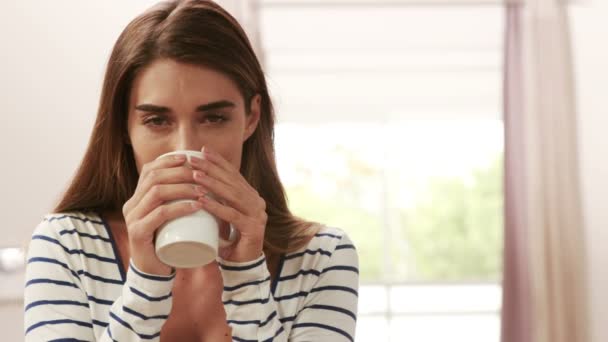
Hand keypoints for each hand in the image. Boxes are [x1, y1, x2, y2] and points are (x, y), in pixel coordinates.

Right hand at [122, 154, 206, 274]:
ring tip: (203, 190)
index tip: (189, 157)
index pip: (149, 171)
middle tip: (201, 174)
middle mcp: (131, 205)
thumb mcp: (170, 217)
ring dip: (183, 188)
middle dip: (179, 172)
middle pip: (153, 178)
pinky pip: (160, 214)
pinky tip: (196, 206)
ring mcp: (132, 219)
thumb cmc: (167, 241)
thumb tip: (200, 179)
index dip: (168, 161)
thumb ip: (176, 201)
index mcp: (136, 198)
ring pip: (157, 192)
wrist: (154, 272)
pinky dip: (180, 207)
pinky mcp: (138, 233)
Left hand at [189, 147, 266, 262]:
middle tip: (193, 159)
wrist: (243, 266)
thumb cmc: (228, 240)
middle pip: (232, 181)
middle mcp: (257, 201)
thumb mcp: (222, 215)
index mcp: (251, 196)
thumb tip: (194, 180)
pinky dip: (215, 206)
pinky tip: (201, 201)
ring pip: (232, 195)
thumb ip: (216, 200)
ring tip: (194, 175)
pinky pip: (232, 215)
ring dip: (212, 184)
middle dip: (211, 168)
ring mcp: (257, 214)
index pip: (234, 174)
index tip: (201, 150)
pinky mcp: (253, 229)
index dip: (218, 161)